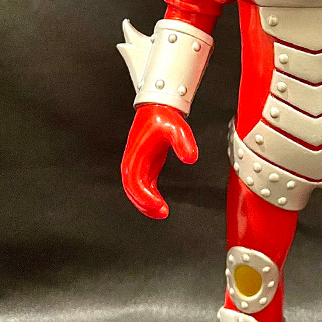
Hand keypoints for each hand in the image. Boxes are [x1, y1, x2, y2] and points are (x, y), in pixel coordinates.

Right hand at [121, 103, 197, 218]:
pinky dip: (150, 197)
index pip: (134, 182)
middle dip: (145, 204)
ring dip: (146, 204)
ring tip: (162, 213)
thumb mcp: (177, 129)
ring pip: (135, 191)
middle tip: (162, 212)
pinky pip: (143, 187)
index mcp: (135, 155)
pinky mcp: (145, 166)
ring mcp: (137, 165)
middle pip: (132, 190)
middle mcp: (132, 162)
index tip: (158, 204)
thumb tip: (190, 158)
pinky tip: (160, 205)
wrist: (159, 108)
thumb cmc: (164, 117)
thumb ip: (183, 143)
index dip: (144, 196)